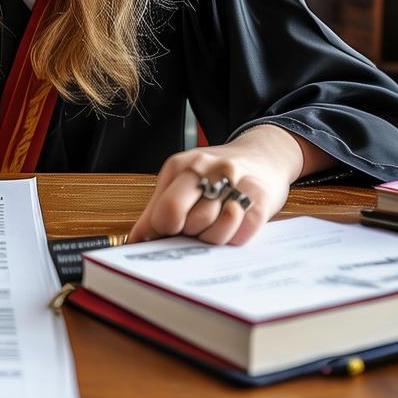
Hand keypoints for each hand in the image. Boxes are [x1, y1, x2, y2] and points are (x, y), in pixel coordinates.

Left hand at [128, 126, 310, 245]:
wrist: (262, 156)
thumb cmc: (216, 175)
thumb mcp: (181, 182)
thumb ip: (157, 210)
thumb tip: (135, 242)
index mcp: (180, 166)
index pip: (164, 210)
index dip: (164, 231)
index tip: (169, 233)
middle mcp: (207, 169)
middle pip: (189, 222)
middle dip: (189, 234)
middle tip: (196, 228)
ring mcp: (235, 181)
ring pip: (215, 231)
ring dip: (213, 238)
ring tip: (215, 226)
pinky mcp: (260, 196)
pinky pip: (242, 233)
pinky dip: (234, 238)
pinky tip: (234, 228)